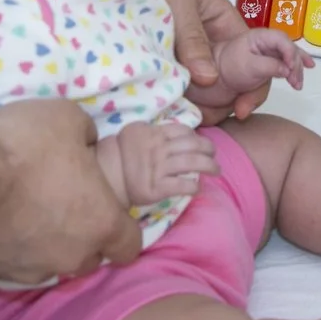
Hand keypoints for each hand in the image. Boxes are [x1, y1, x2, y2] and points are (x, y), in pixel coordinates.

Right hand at [0, 99, 141, 283]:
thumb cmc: (23, 148)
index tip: (108, 210)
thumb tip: (85, 145)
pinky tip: (2, 222)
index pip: (129, 246)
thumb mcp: (65, 118)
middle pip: (91, 256)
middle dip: (85, 237)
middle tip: (66, 205)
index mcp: (100, 223)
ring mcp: (35, 270)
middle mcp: (73, 256)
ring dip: (50, 244)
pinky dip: (16, 247)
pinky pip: (19, 263)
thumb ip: (86, 136)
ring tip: (29, 213)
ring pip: (55, 263)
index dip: (123, 228)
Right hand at [99, 121, 219, 205]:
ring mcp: (158, 168)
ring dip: (209, 166)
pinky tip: (198, 188)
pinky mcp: (156, 187)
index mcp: (154, 133)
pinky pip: (181, 185)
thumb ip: (154, 131)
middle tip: (214, 155)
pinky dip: (193, 186)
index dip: (196, 137)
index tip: (201, 143)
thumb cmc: (120, 154)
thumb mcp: (135, 133)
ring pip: (192, 163)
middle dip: (208, 149)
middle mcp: (159, 148)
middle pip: (193, 145)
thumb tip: (173, 133)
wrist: (104, 175)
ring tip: (216, 170)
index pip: (183, 131)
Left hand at [134, 0, 270, 120]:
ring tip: (185, 115)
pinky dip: (175, 94)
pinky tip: (168, 107)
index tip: (243, 108)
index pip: (252, 57)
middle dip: (223, 100)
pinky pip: (176, 80)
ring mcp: (186, 50)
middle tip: (205, 117)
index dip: (254, 84)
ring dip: (198, 101)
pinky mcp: (163, 57)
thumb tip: (209, 80)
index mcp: (223, 21)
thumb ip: (192, 38)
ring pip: (201, 84)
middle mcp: (209, 39)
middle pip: (228, 78)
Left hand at [215, 28, 309, 94]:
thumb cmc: (229, 68)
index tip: (290, 69)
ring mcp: (270, 54)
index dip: (289, 52)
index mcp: (260, 37)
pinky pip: (285, 66)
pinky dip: (294, 71)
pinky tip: (305, 71)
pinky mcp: (270, 65)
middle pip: (288, 49)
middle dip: (295, 65)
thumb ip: (268, 66)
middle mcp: (268, 43)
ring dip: (295, 72)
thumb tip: (288, 70)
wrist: (216, 80)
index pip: (281, 39)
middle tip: (295, 83)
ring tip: (297, 85)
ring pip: (289, 60)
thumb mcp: (247, 67)